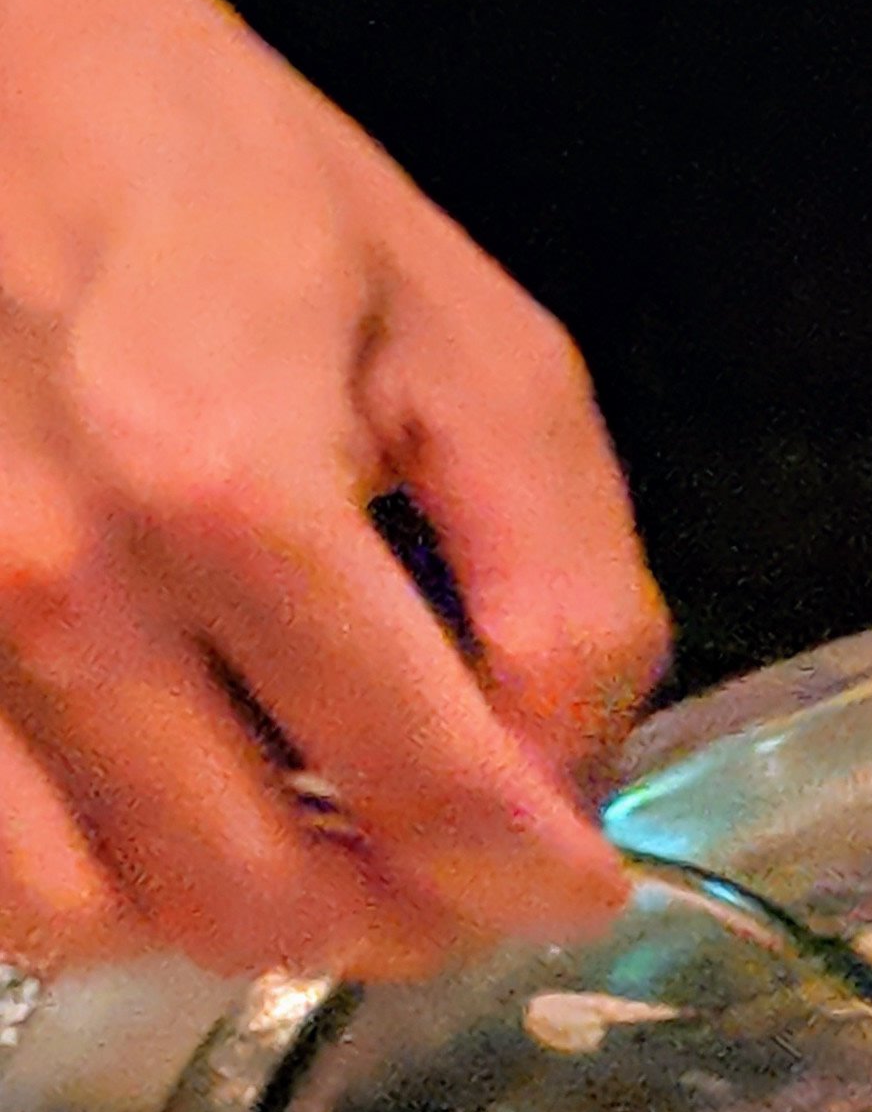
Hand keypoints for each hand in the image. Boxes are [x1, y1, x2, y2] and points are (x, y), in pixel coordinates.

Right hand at [0, 0, 662, 974]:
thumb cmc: (237, 192)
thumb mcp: (477, 347)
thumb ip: (562, 578)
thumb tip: (573, 776)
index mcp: (228, 485)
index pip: (427, 797)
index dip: (537, 882)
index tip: (579, 884)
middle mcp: (46, 580)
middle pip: (253, 899)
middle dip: (395, 919)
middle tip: (455, 869)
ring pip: (86, 918)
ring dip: (224, 915)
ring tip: (308, 832)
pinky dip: (83, 875)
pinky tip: (162, 796)